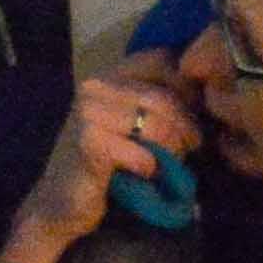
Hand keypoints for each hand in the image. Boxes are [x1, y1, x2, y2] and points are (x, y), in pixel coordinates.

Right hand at [11, 72, 199, 262]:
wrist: (60, 202)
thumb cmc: (103, 163)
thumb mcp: (129, 123)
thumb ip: (154, 102)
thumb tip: (202, 92)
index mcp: (106, 75)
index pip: (161, 59)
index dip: (186, 87)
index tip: (191, 115)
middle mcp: (94, 86)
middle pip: (165, 97)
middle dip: (186, 127)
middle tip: (189, 148)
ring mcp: (88, 113)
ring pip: (158, 125)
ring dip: (171, 151)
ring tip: (167, 164)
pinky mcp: (90, 144)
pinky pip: (142, 154)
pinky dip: (150, 169)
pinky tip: (141, 176)